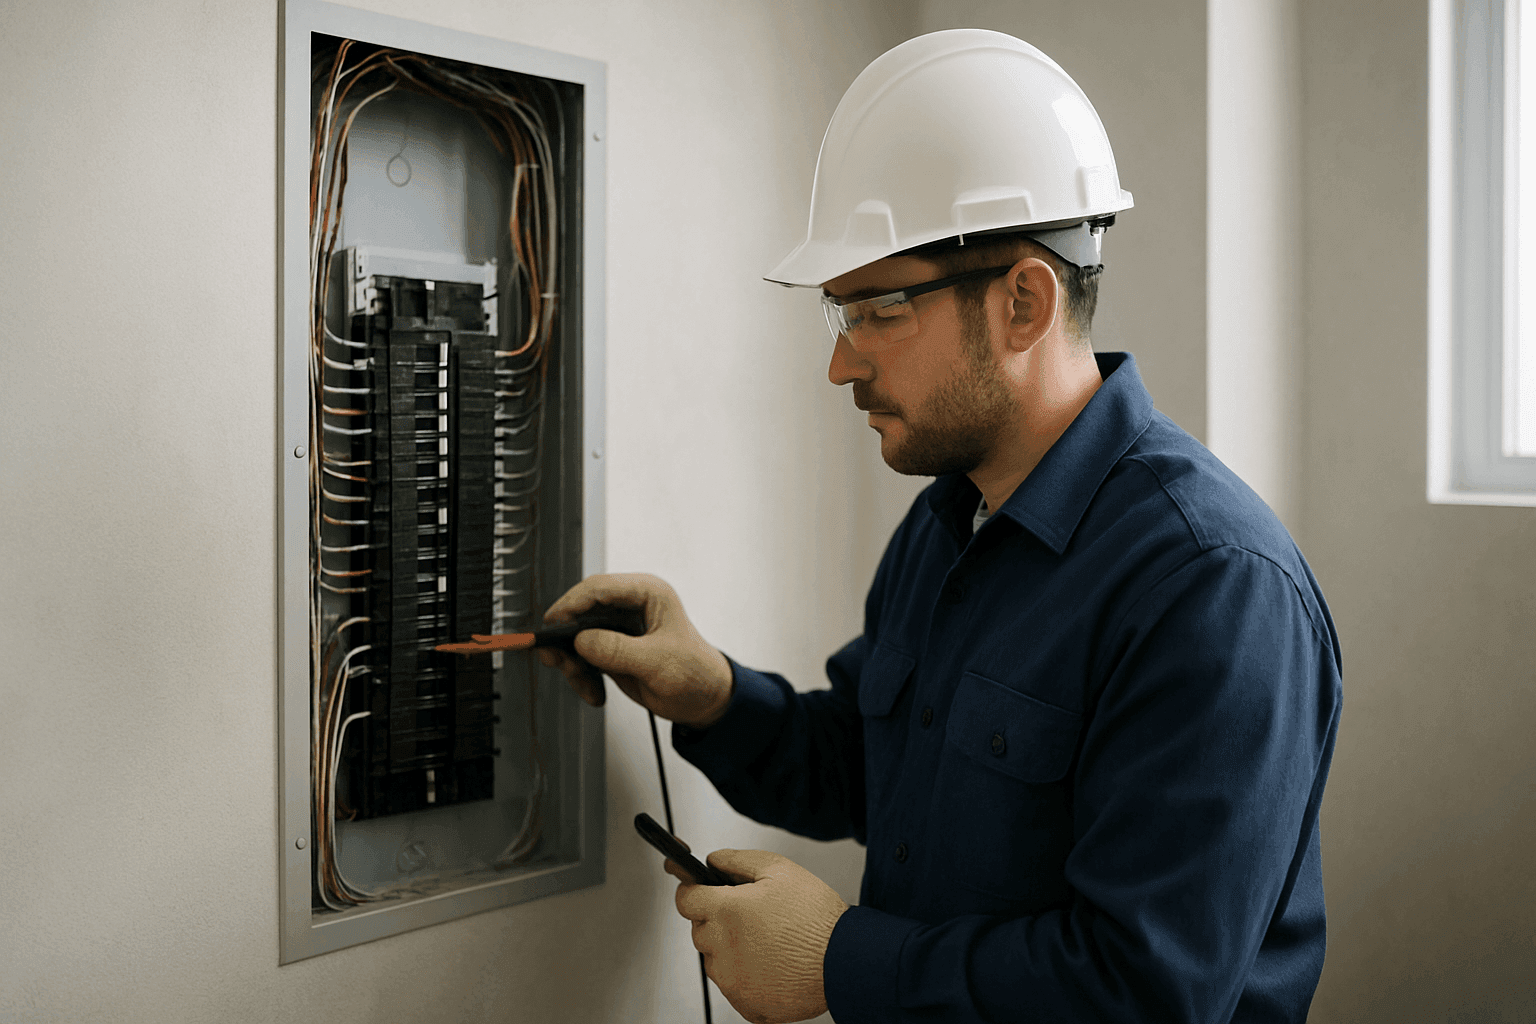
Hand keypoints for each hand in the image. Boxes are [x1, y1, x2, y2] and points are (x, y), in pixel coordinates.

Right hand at [536, 573, 732, 728]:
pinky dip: (582, 676)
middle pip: (581, 611)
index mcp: (648, 594)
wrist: (705, 701)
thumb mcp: (659, 662)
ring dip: (573, 663)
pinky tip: (594, 692)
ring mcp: (619, 628)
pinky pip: (582, 657)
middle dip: (567, 639)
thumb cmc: (696, 674)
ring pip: (577, 637)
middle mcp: (631, 606)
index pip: (600, 588)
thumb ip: (619, 650)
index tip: (553, 624)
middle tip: (558, 661)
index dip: (572, 604)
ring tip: (585, 685)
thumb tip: (582, 641)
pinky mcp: (612, 649)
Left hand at [671, 849, 848, 1023]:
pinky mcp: (745, 1003)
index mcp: (727, 911)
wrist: (845, 962)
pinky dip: (745, 975)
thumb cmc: (816, 918)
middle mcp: (722, 948)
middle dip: (716, 918)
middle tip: (750, 915)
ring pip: (714, 959)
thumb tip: (714, 859)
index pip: (685, 899)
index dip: (692, 890)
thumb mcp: (780, 869)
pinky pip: (732, 985)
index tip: (699, 890)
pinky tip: (771, 963)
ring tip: (767, 941)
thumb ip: (737, 860)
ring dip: (729, 948)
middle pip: (699, 929)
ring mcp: (732, 980)